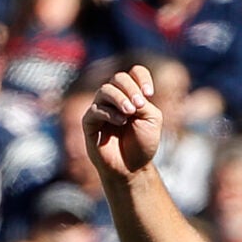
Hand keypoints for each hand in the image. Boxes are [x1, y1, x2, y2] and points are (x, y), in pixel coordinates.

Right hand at [83, 63, 163, 182]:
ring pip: (105, 90)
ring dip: (120, 98)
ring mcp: (101, 109)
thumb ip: (143, 102)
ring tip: (130, 112)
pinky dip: (110, 113)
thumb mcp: (152, 119)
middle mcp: (115, 99)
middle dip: (130, 89)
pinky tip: (121, 122)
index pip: (134, 73)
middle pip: (118, 78)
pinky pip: (96, 110)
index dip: (141, 77)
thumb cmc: (142, 145)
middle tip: (139, 105)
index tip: (149, 93)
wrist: (131, 168)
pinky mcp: (89, 123)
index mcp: (132, 95)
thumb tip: (128, 95)